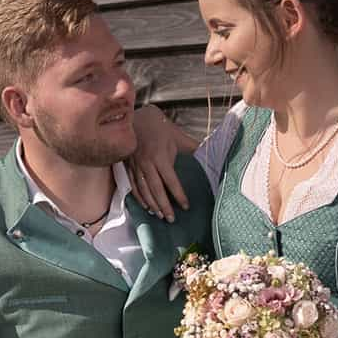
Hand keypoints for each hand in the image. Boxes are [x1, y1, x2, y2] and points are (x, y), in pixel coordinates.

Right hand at [124, 105, 198, 220]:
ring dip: (152, 205)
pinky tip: (146, 206)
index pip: (171, 181)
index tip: (185, 206)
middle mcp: (147, 163)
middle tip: (171, 219)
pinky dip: (140, 198)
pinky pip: (133, 186)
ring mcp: (135, 166)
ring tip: (160, 216)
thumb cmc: (160, 128)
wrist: (137, 118)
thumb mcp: (179, 137)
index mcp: (160, 157)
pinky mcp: (127, 166)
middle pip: (156, 190)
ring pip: (143, 190)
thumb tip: (210, 154)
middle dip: (164, 206)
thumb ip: (194, 147)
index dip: (178, 195)